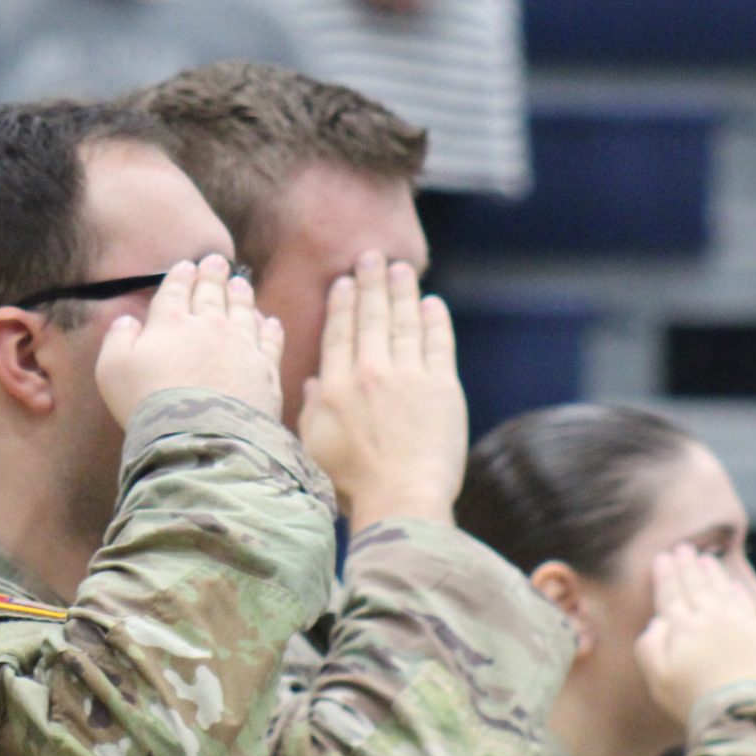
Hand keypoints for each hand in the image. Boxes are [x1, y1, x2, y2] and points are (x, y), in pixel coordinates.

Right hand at [93, 256, 285, 425]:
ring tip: (241, 283)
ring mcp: (241, 346)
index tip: (186, 265)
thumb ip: (117, 338)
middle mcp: (209, 326)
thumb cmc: (148, 405)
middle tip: (218, 261)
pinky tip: (270, 322)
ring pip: (243, 310)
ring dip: (241, 294)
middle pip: (212, 293)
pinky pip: (269, 341)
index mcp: (170, 322)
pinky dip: (269, 329)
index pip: (176, 290)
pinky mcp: (264, 370)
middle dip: (213, 274)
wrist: (200, 437)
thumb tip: (127, 320)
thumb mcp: (112, 370)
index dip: (180, 275)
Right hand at [295, 253, 464, 529]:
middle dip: (371, 283)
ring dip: (403, 292)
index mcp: (337, 386)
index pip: (339, 333)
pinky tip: (433, 304)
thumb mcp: (314, 446)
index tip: (344, 282)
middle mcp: (371, 372)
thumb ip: (312, 409)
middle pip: (371, 317)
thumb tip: (314, 382)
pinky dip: (436, 321)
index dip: (342, 304)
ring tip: (401, 269)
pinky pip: (438, 344)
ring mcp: (409, 377)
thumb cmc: (353, 484)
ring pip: (405, 322)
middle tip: (372, 256)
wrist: (401, 498)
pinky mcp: (443, 388)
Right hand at [633, 546, 755, 723]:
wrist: (745, 713)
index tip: (662, 558)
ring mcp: (739, 624)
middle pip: (696, 586)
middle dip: (688, 566)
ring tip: (706, 559)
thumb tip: (657, 622)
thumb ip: (649, 647)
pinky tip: (735, 586)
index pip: (670, 595)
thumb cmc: (695, 701)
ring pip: (722, 590)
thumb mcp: (658, 679)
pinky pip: (748, 605)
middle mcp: (710, 618)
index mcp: (681, 628)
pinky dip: (739, 592)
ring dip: (713, 573)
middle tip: (683, 549)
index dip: (665, 575)